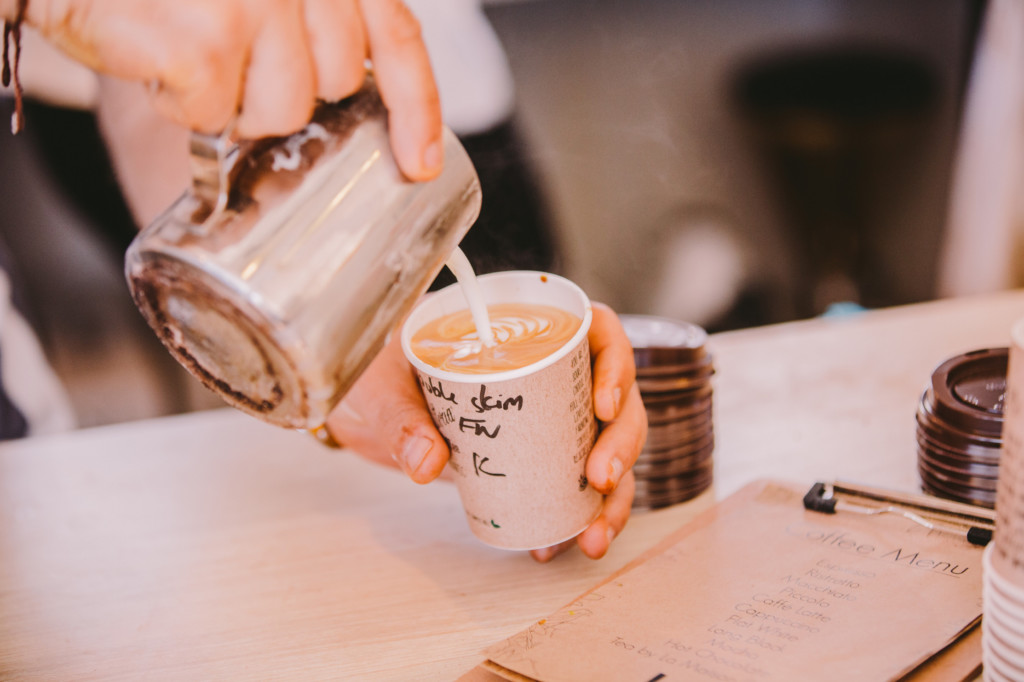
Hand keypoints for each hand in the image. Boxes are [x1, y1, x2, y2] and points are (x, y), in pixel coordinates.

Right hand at [11, 0, 441, 179]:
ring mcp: (256, 2)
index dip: (415, 107)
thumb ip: (309, 18)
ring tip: (193, 57)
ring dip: (236, 105)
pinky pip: (216, 118)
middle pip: (338, 81)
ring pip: (285, 111)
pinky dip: (181, 106)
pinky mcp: (208, 41)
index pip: (396, 35)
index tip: (417, 162)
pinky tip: (158, 60)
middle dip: (288, 90)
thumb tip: (349, 93)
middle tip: (235, 60)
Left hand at [325, 301, 646, 561]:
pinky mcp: (538, 459)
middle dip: (621, 443)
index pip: (595, 331)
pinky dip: (577, 518)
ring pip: (607, 448)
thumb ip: (399, 415)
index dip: (617, 363)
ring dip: (613, 495)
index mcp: (524, 331)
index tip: (604, 405)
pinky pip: (575, 487)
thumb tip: (427, 462)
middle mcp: (551, 373)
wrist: (362, 406)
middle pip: (616, 399)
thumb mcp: (380, 380)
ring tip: (593, 535)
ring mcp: (550, 419)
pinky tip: (561, 545)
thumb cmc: (378, 372)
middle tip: (598, 479)